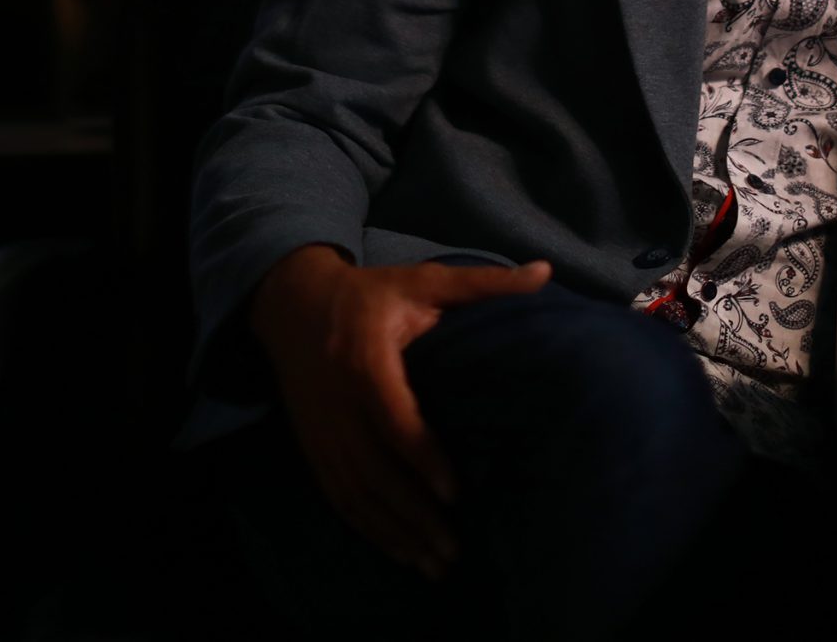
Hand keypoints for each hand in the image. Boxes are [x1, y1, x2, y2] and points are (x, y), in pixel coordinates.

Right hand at [246, 245, 552, 579]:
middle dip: (414, 514)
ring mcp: (321, 431)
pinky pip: (338, 497)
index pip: (394, 419)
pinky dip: (368, 529)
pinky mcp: (312, 447)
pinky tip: (400, 553)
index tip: (455, 493)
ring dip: (393, 533)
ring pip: (356, 493)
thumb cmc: (370, 293)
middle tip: (454, 549)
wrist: (291, 304)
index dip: (422, 458)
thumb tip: (545, 273)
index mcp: (365, 360)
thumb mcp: (422, 279)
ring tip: (435, 564)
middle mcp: (338, 403)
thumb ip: (482, 282)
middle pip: (374, 470)